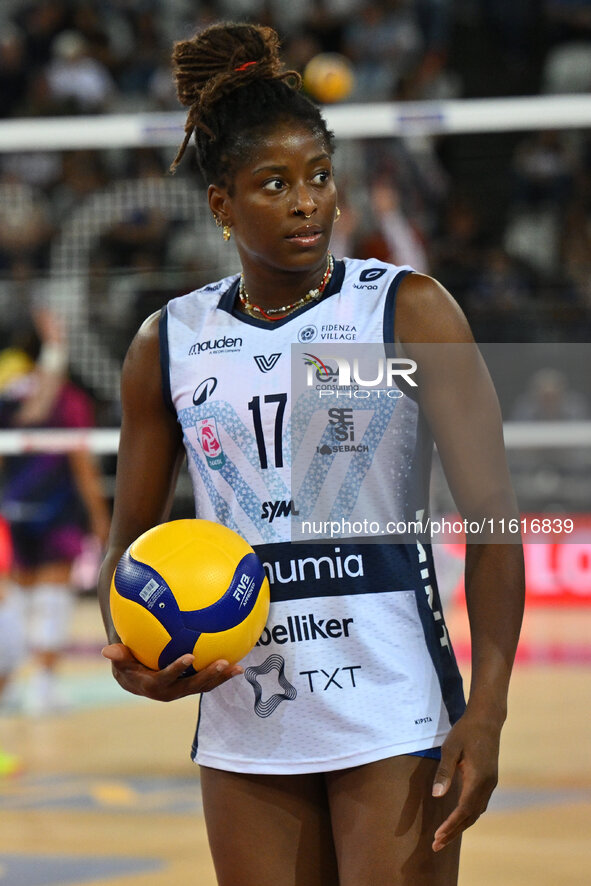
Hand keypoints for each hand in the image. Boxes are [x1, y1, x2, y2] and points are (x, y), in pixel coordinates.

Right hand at [101, 643, 243, 701]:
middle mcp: (171, 692)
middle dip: (208, 676)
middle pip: (191, 686)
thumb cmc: (127, 664)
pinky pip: (208, 681)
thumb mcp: (121, 661)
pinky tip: (238, 663)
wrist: (135, 679)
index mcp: (153, 685)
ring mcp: (183, 690)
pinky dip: (222, 674)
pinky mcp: (191, 685)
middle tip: (223, 663)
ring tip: (239, 668)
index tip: (189, 656)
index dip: (177, 669)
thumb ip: (118, 656)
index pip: (165, 679)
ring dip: (221, 678)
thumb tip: (107, 650)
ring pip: (204, 686)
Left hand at [431, 711, 501, 851]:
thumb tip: (437, 796)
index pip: (464, 809)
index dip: (451, 825)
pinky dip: (468, 815)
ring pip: (476, 812)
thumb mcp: (450, 749)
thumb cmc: (465, 731)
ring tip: (444, 837)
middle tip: (436, 846)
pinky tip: (458, 819)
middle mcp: (487, 785)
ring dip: (461, 826)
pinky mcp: (490, 780)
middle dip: (454, 832)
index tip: (438, 836)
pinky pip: (479, 804)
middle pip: (471, 816)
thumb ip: (444, 773)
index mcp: (478, 778)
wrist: (487, 720)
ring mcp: (491, 783)